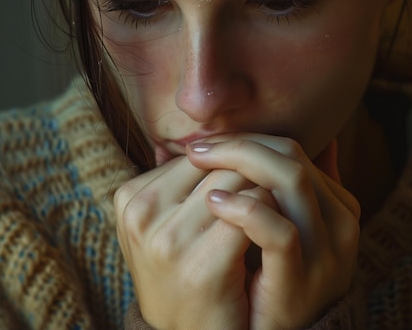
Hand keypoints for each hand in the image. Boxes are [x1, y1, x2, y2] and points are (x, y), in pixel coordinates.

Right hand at [114, 155, 275, 329]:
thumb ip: (184, 183)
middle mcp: (142, 213)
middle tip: (277, 189)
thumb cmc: (187, 273)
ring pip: (241, 181)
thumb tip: (216, 139)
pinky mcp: (201, 265)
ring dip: (267, 191)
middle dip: (251, 174)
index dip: (231, 164)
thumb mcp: (169, 224)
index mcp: (131, 198)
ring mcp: (168, 240)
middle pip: (220, 164)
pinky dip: (273, 213)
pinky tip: (278, 228)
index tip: (253, 179)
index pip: (197, 155)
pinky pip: (254, 210)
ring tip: (280, 207)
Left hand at [187, 135, 360, 329]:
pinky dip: (245, 211)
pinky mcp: (302, 278)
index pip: (292, 150)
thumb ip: (282, 193)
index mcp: (338, 204)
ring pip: (291, 180)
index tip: (210, 142)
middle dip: (240, 144)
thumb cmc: (271, 282)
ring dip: (240, 163)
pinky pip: (280, 231)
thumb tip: (270, 153)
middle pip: (291, 157)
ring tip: (199, 165)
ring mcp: (326, 250)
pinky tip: (213, 203)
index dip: (249, 139)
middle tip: (197, 147)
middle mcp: (340, 220)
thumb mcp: (284, 232)